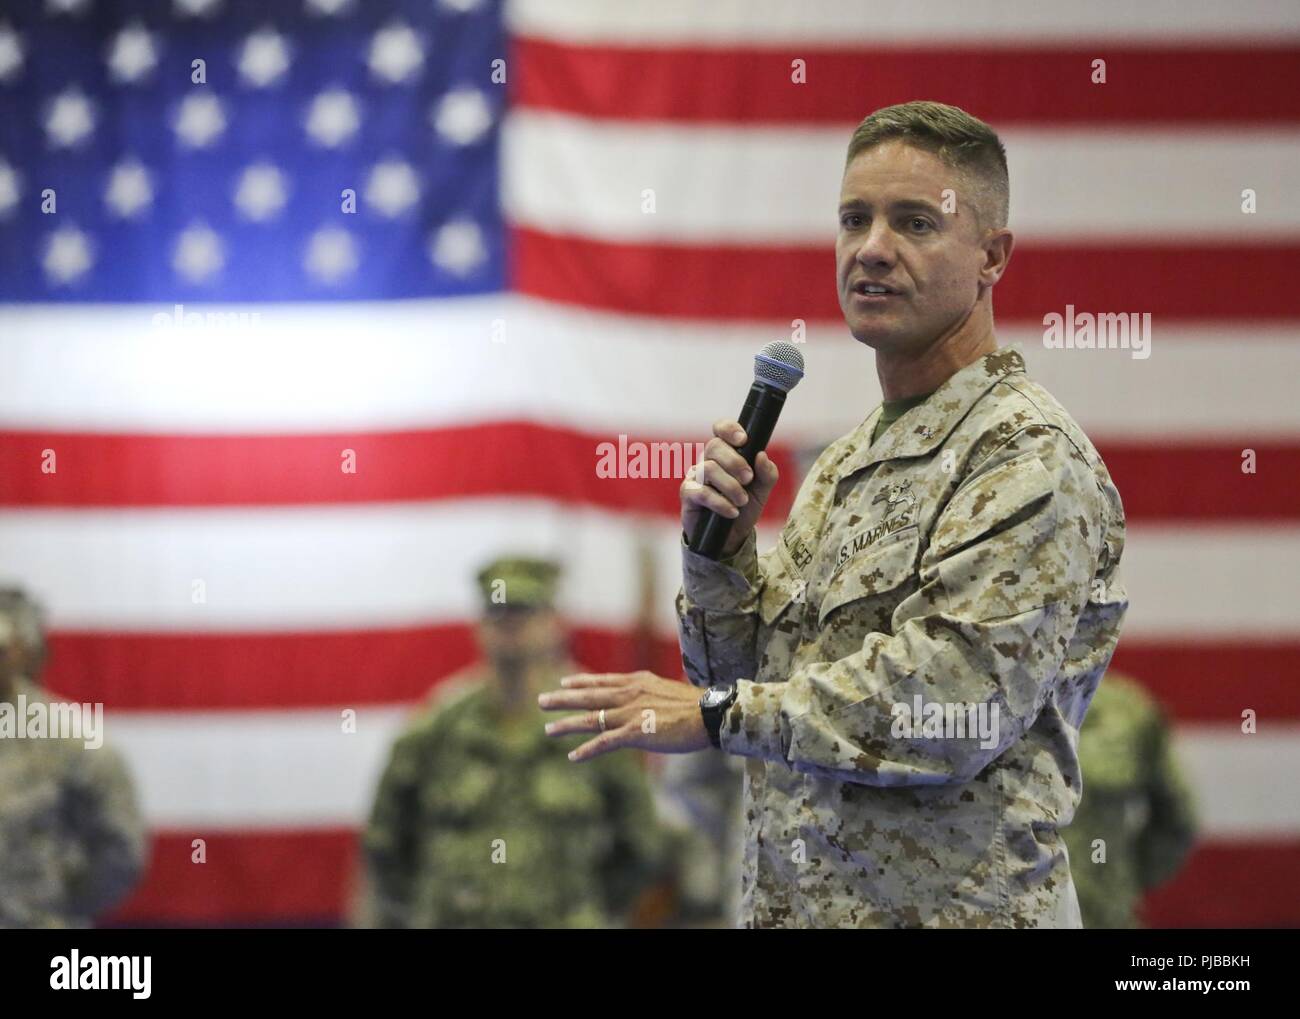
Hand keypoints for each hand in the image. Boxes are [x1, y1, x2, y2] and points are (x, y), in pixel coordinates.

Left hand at [538, 671, 711, 761]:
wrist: (710, 713)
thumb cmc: (696, 706)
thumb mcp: (668, 691)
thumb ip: (651, 694)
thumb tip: (647, 700)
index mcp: (638, 682)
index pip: (603, 680)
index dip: (582, 681)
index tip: (564, 682)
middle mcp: (629, 694)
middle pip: (589, 696)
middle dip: (563, 699)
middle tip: (541, 701)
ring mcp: (630, 713)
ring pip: (591, 719)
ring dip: (567, 725)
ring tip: (548, 729)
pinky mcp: (635, 732)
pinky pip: (605, 742)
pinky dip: (587, 750)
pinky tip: (574, 757)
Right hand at [679, 420, 778, 557]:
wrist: (731, 537)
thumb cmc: (744, 508)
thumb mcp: (762, 491)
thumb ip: (767, 473)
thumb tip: (762, 455)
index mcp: (725, 454)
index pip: (720, 430)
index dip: (729, 429)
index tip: (743, 440)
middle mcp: (708, 461)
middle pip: (714, 446)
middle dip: (735, 462)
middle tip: (748, 479)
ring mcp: (695, 476)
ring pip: (708, 468)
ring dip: (730, 486)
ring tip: (742, 501)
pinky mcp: (688, 494)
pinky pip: (701, 492)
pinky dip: (720, 502)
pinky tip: (731, 511)